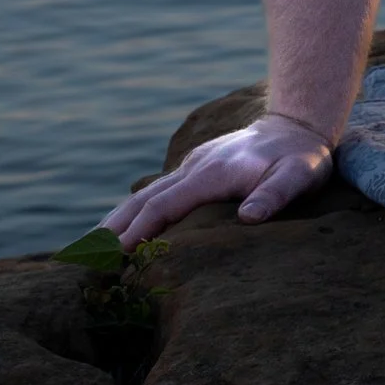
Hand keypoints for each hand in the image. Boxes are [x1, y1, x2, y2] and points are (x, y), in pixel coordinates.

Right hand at [102, 112, 334, 247]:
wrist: (299, 126)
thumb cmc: (302, 159)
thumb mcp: (299, 177)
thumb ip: (275, 195)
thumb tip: (248, 218)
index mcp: (211, 174)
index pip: (165, 205)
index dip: (140, 230)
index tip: (115, 254)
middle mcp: (194, 168)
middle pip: (144, 200)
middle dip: (113, 229)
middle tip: (82, 258)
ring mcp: (192, 167)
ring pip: (145, 194)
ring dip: (116, 219)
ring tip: (87, 247)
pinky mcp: (196, 168)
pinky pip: (157, 191)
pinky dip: (134, 209)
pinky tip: (120, 226)